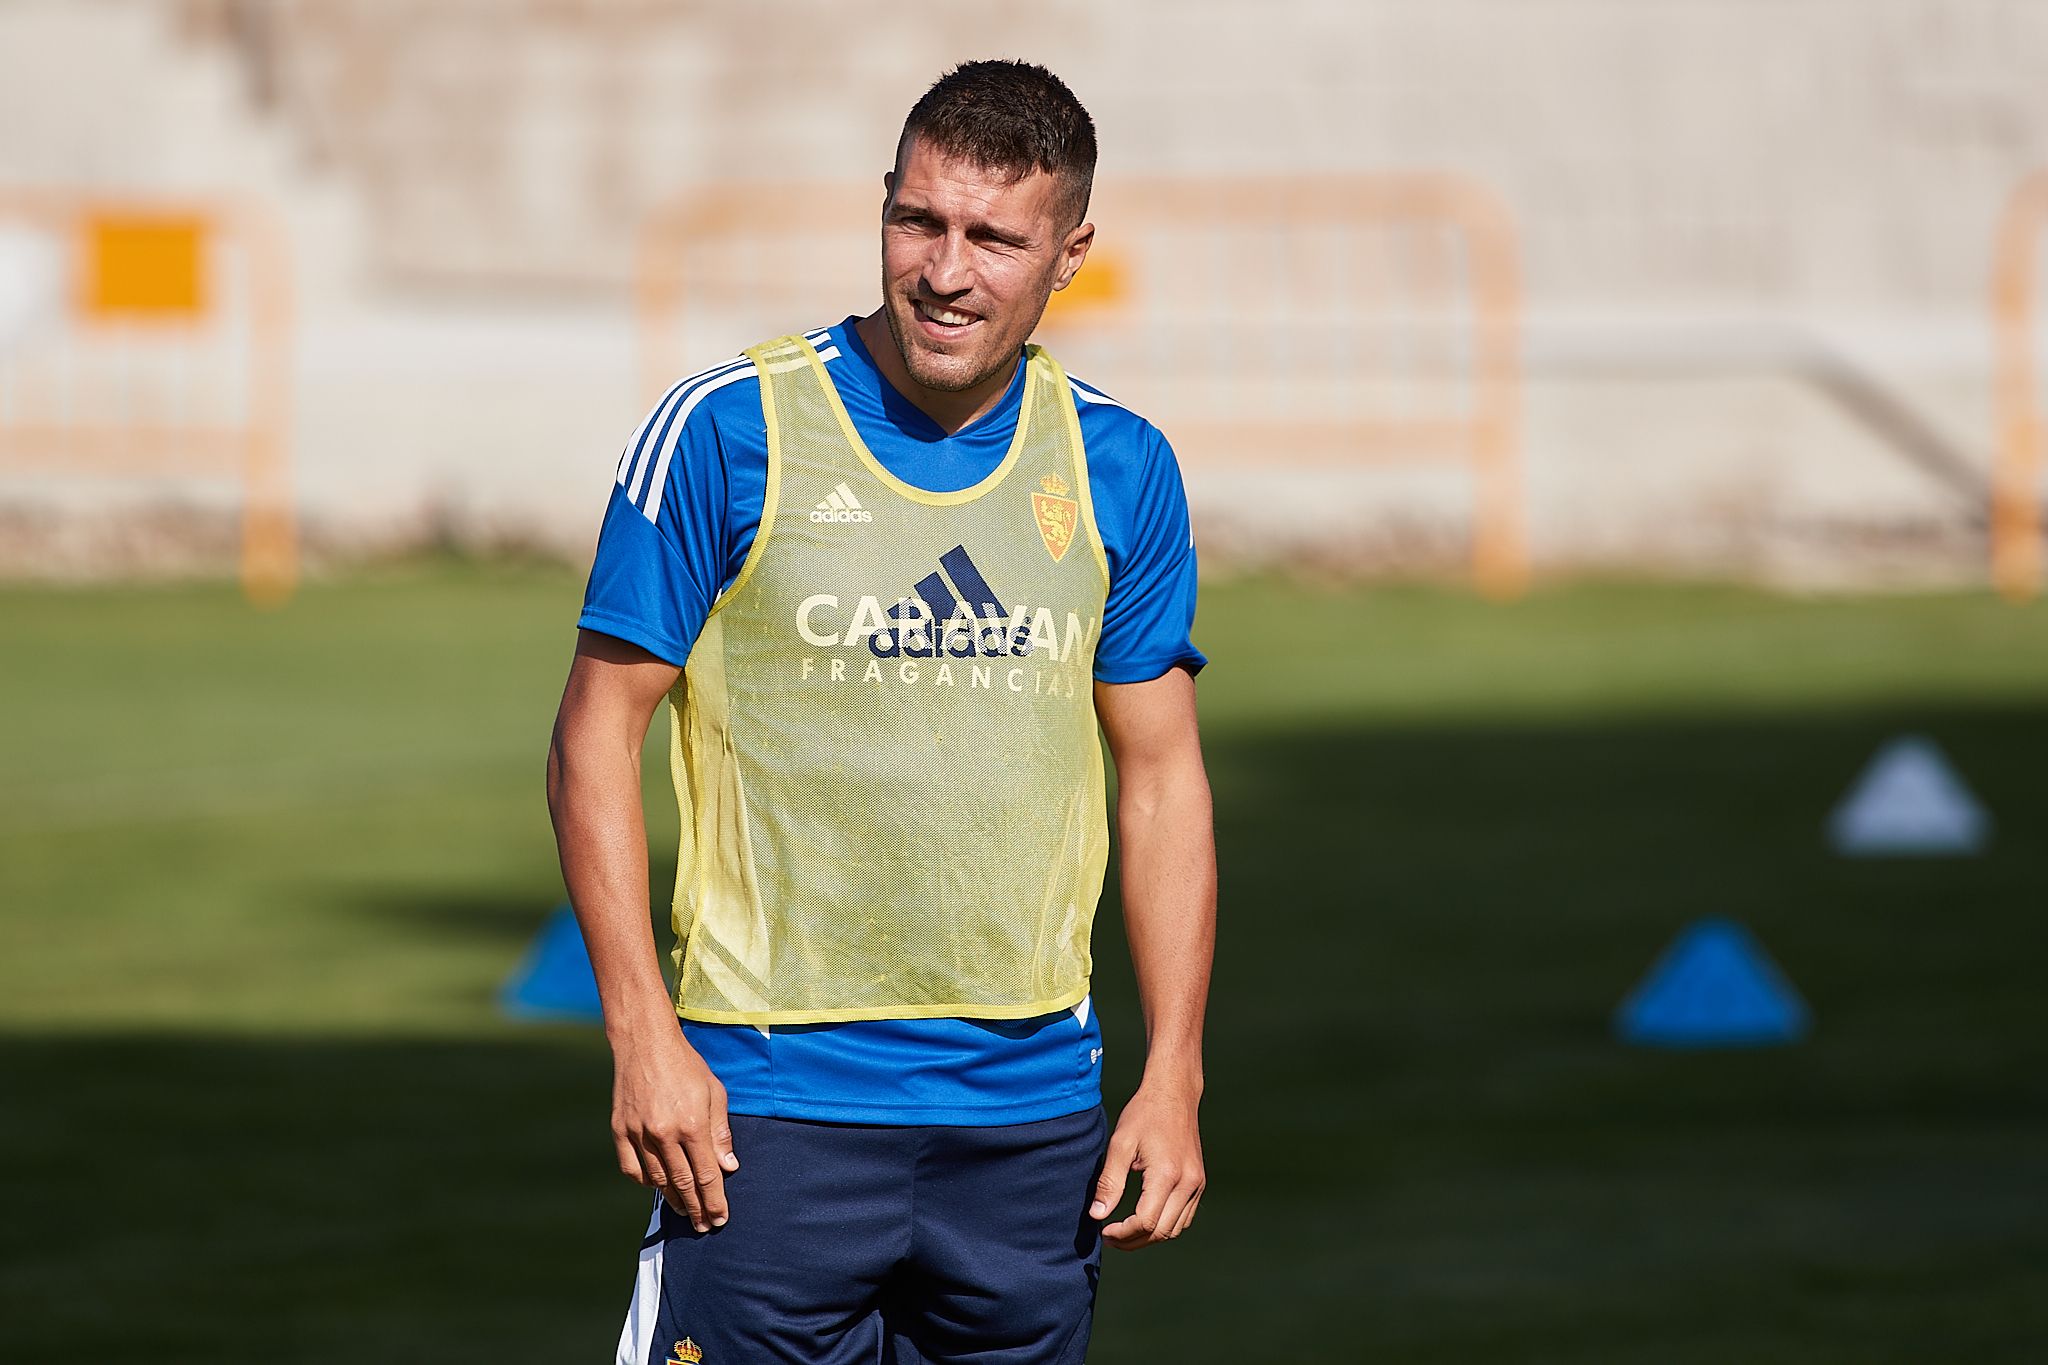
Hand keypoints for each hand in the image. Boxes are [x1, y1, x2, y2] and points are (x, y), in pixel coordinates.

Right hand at [609, 1026, 739, 1231]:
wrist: (645, 1043)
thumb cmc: (686, 1066)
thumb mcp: (714, 1092)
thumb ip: (721, 1133)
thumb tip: (728, 1168)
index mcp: (691, 1124)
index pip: (706, 1175)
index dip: (714, 1201)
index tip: (720, 1218)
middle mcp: (663, 1134)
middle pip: (682, 1184)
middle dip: (696, 1208)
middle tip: (704, 1226)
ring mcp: (638, 1133)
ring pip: (656, 1180)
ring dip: (672, 1199)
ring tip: (685, 1210)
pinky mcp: (620, 1130)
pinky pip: (632, 1168)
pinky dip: (645, 1181)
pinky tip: (657, 1185)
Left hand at [1089, 1080, 1204, 1249]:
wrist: (1174, 1092)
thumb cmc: (1144, 1113)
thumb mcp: (1120, 1143)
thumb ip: (1109, 1182)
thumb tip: (1097, 1215)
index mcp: (1167, 1174)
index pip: (1146, 1222)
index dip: (1123, 1233)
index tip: (1104, 1230)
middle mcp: (1188, 1183)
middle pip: (1162, 1232)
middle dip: (1134, 1241)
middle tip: (1110, 1237)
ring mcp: (1197, 1184)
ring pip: (1175, 1229)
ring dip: (1150, 1237)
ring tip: (1125, 1232)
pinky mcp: (1199, 1181)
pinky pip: (1184, 1217)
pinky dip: (1165, 1225)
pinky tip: (1145, 1218)